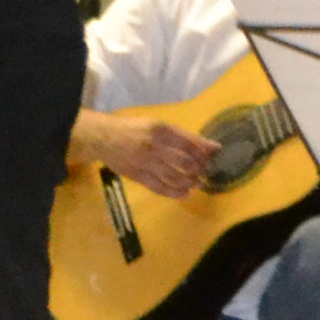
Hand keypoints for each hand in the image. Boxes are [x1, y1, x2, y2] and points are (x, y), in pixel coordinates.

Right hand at [85, 110, 220, 196]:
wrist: (104, 138)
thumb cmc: (135, 128)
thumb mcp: (159, 125)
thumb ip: (183, 136)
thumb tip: (210, 146)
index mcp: (161, 130)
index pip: (190, 144)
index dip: (205, 153)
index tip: (216, 157)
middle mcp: (154, 146)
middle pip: (184, 162)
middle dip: (200, 170)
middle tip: (206, 172)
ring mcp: (145, 163)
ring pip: (174, 177)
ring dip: (190, 182)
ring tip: (197, 183)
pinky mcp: (137, 176)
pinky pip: (159, 187)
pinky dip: (174, 193)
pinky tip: (184, 194)